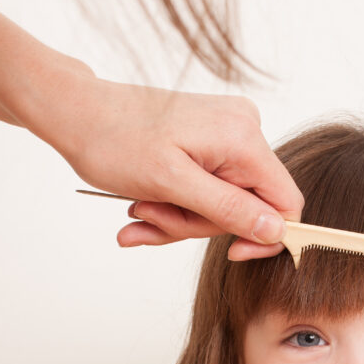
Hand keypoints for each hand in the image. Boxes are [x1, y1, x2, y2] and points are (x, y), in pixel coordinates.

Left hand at [41, 74, 302, 259]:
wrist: (78, 111)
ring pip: (224, 202)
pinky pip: (208, 188)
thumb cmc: (114, 140)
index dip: (264, 236)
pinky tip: (144, 204)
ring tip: (139, 210)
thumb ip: (229, 208)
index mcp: (243, 138)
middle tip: (152, 217)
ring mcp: (228, 132)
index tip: (230, 251)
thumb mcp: (172, 184)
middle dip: (199, 223)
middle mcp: (244, 129)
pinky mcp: (211, 139)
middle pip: (249, 206)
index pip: (286, 203)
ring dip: (180, 217)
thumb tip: (276, 230)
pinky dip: (178, 204)